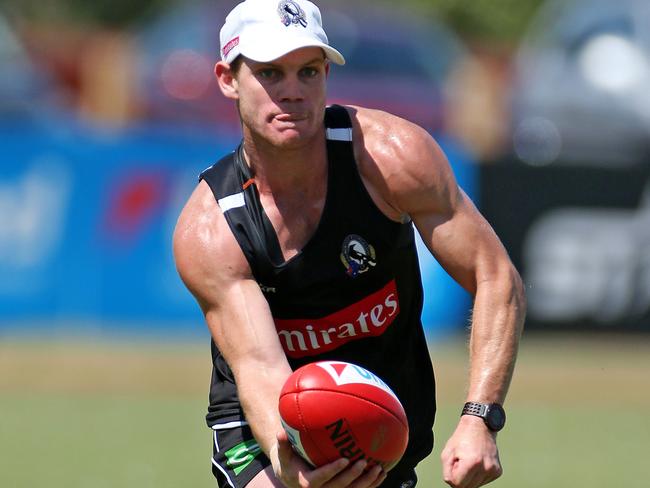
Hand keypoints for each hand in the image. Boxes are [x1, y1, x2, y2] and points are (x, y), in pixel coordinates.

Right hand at [271, 430, 386, 487]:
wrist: (292, 476)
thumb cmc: (288, 460)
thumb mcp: (282, 454)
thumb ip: (282, 444)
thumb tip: (279, 432)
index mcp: (306, 482)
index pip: (321, 478)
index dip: (333, 471)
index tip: (344, 459)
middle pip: (339, 487)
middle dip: (353, 477)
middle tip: (363, 462)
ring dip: (366, 483)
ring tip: (378, 469)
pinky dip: (370, 484)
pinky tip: (382, 473)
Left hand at [440, 415, 502, 487]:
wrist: (480, 426)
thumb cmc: (463, 437)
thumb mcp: (447, 452)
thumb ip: (447, 472)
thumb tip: (452, 483)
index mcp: (472, 462)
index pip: (458, 485)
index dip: (453, 476)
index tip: (455, 464)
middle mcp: (485, 468)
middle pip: (467, 487)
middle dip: (461, 477)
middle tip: (461, 462)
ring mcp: (493, 470)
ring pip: (475, 486)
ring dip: (470, 477)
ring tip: (469, 460)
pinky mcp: (497, 471)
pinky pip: (483, 481)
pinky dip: (478, 475)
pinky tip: (477, 462)